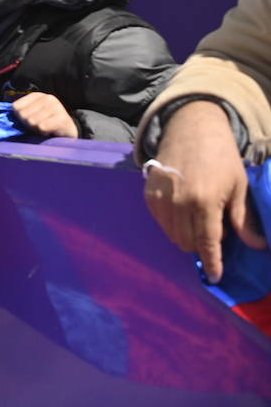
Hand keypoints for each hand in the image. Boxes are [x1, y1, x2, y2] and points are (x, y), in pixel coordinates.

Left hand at [11, 92, 78, 137]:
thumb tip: (3, 117)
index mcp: (36, 96)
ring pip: (32, 122)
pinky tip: (51, 131)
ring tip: (45, 128)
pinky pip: (42, 127)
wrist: (68, 132)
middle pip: (23, 115)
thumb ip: (20, 114)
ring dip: (37, 129)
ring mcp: (56, 106)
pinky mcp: (62, 118)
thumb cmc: (46, 124)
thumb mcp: (32, 115)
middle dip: (28, 125)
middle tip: (39, 126)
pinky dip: (44, 133)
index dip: (19, 117)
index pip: (16, 107)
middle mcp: (47, 98)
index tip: (30, 120)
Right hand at [144, 100, 266, 283]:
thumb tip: (257, 246)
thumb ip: (243, 219)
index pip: (208, 242)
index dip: (212, 262)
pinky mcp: (149, 193)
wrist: (191, 129)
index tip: (214, 276)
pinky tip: (183, 211)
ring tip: (198, 221)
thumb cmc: (221, 158)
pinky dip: (172, 224)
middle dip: (200, 246)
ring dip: (185, 236)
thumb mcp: (239, 186)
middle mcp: (180, 202)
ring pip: (171, 234)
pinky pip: (160, 221)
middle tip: (213, 233)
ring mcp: (161, 197)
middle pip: (187, 242)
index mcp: (206, 201)